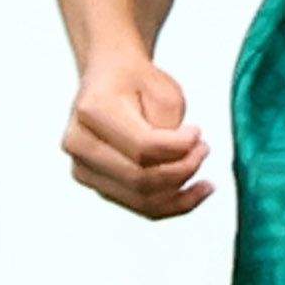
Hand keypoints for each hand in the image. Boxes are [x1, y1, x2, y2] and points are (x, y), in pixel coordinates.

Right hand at [63, 52, 211, 218]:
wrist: (110, 78)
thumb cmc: (138, 82)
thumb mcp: (163, 91)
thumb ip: (169, 127)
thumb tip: (180, 161)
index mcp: (92, 111)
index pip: (143, 147)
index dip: (180, 147)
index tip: (198, 132)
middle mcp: (78, 143)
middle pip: (140, 178)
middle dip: (184, 169)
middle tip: (204, 149)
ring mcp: (82, 167)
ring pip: (140, 199)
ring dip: (182, 193)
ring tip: (205, 178)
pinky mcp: (95, 183)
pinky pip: (139, 205)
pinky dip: (172, 204)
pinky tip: (196, 192)